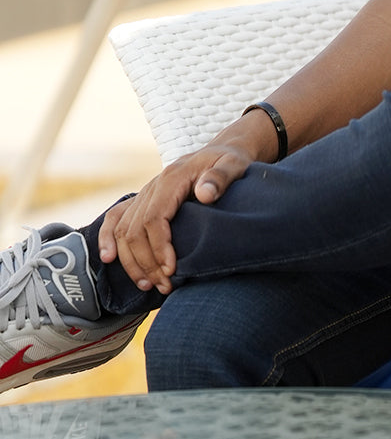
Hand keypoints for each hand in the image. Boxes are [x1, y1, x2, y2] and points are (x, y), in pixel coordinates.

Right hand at [98, 141, 255, 294]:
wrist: (221, 152)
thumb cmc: (230, 161)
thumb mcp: (233, 165)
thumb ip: (221, 177)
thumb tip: (204, 194)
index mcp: (172, 178)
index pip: (154, 218)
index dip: (159, 246)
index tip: (171, 269)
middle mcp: (152, 187)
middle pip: (136, 229)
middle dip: (147, 262)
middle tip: (165, 286)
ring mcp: (145, 194)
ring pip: (124, 230)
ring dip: (132, 261)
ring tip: (148, 285)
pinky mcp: (143, 201)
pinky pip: (116, 218)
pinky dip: (108, 238)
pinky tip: (109, 259)